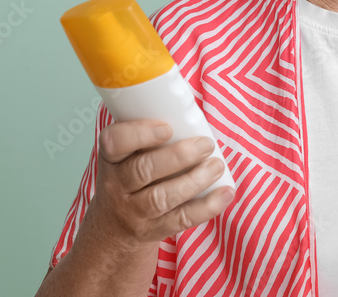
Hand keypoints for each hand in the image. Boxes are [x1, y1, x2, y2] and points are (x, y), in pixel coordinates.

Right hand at [86, 119, 233, 247]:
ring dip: (194, 181)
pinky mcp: (152, 230)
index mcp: (111, 157)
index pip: (115, 142)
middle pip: (143, 170)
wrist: (112, 227)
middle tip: (206, 144)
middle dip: (178, 156)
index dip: (140, 134)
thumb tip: (190, 107)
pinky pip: (179, 220)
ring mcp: (133, 211)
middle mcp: (117, 185)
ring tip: (217, 166)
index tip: (167, 128)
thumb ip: (147, 132)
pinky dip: (206, 207)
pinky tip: (225, 194)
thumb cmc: (129, 175)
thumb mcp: (126, 153)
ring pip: (161, 198)